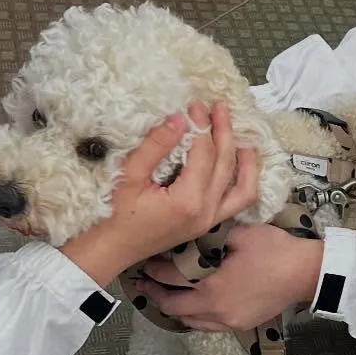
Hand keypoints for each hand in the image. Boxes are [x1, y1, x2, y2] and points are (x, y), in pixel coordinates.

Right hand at [61, 102, 258, 288]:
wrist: (109, 251)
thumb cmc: (113, 215)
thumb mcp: (129, 176)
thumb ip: (156, 146)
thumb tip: (179, 118)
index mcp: (188, 201)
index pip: (204, 153)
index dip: (201, 125)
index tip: (194, 104)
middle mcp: (206, 212)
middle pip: (226, 164)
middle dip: (224, 132)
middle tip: (220, 107)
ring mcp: (209, 221)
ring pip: (243, 188)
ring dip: (246, 160)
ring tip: (243, 136)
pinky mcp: (206, 224)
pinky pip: (236, 201)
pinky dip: (243, 180)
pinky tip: (238, 164)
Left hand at [133, 223, 323, 331]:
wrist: (304, 273)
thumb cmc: (273, 250)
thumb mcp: (238, 233)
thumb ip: (209, 234)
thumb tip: (188, 232)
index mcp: (209, 287)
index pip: (169, 279)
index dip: (153, 270)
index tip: (143, 262)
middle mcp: (213, 310)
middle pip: (171, 307)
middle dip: (154, 294)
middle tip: (144, 283)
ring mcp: (227, 322)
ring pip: (187, 321)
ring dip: (172, 308)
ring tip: (163, 294)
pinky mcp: (238, 326)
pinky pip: (205, 326)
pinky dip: (192, 316)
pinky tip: (191, 304)